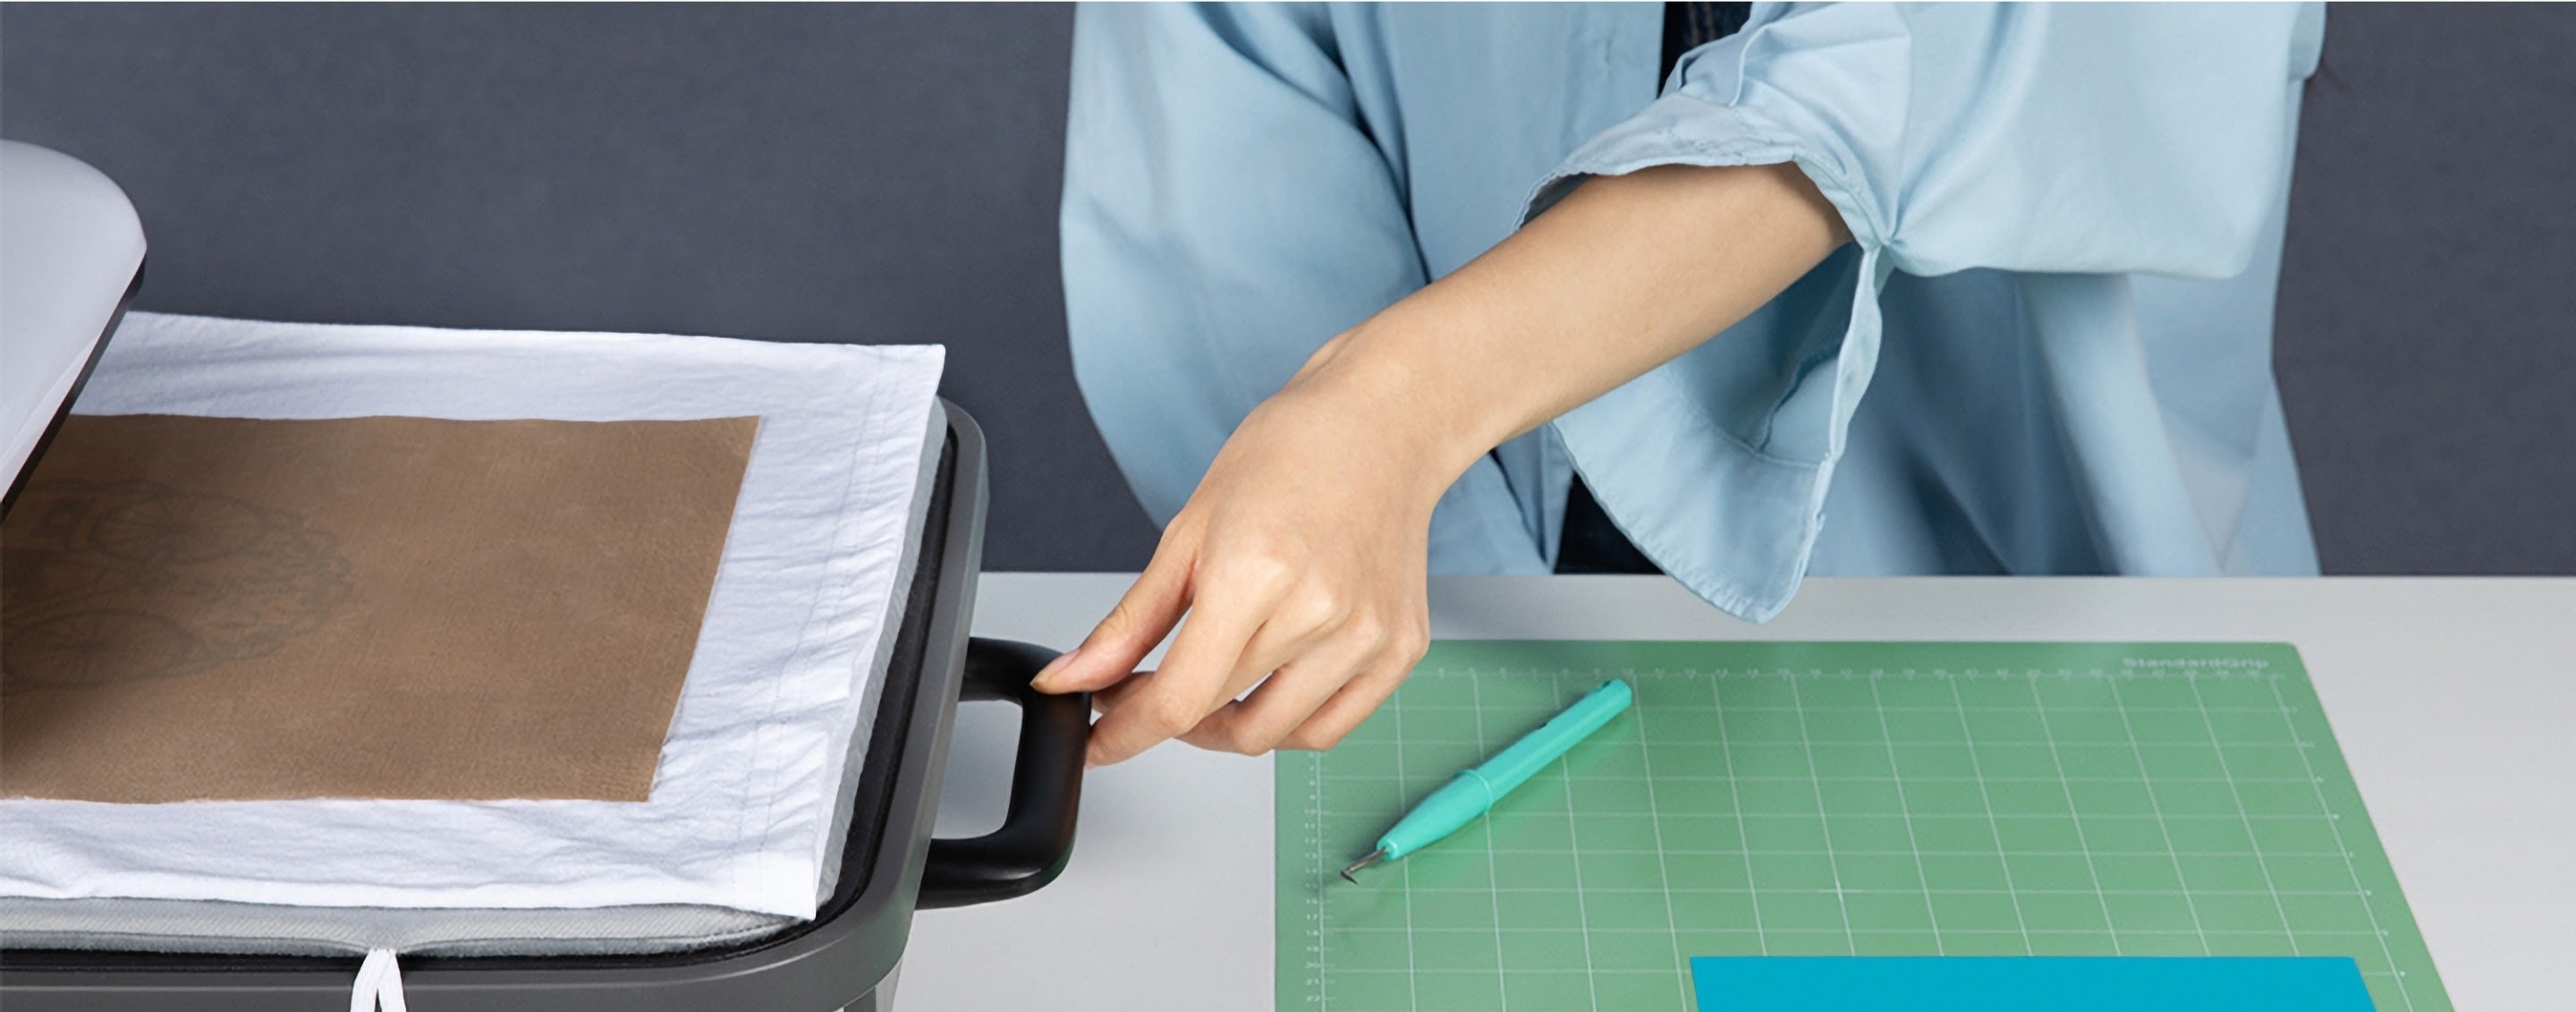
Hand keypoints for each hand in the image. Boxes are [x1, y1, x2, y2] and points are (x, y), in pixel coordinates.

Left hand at [1029, 357, 1453, 766]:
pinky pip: (1328, 727)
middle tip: (1146, 684)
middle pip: (1219, 715)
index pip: (1178, 700)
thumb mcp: (1188, 530)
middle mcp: (1320, 614)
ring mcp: (1368, 639)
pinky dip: (1288, 721)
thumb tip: (1076, 678)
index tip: (1101, 740)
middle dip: (1166, 714)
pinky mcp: (1399, 650)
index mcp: (1256, 574)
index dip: (1126, 733)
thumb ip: (1132, 621)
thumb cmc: (1289, 456)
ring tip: (1211, 679)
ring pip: (1273, 734)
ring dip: (1225, 725)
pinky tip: (1269, 680)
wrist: (1380, 427)